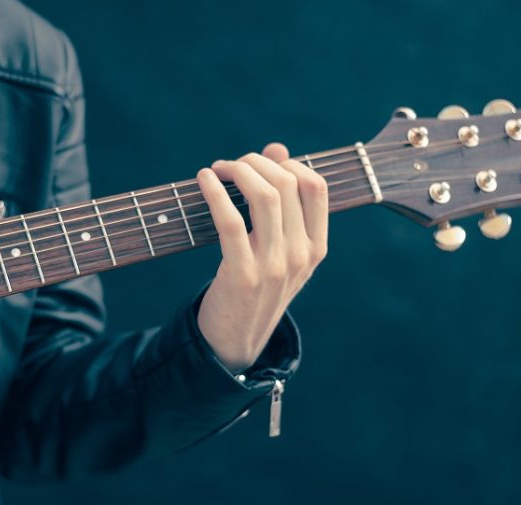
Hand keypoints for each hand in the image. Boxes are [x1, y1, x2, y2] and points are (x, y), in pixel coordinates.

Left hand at [196, 143, 327, 371]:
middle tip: (231, 164)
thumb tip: (277, 149)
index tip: (262, 162)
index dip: (288, 163)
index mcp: (316, 248)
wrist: (236, 340)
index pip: (316, 187)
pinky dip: (214, 192)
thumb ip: (283, 203)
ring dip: (238, 171)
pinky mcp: (242, 275)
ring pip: (264, 196)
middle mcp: (301, 256)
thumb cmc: (255, 287)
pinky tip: (204, 180)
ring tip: (218, 169)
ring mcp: (274, 266)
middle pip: (287, 184)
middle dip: (255, 162)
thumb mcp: (279, 249)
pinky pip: (230, 220)